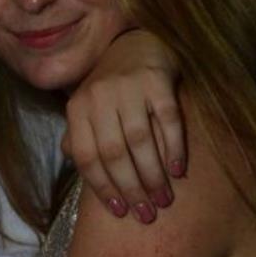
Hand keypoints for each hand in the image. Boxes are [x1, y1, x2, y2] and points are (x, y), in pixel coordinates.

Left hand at [63, 29, 185, 221]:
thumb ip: (80, 137)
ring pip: (139, 140)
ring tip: (164, 200)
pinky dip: (173, 148)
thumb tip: (78, 166)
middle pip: (113, 153)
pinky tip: (178, 171)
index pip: (86, 157)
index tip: (120, 211)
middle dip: (131, 188)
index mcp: (77, 108)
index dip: (102, 187)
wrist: (135, 42)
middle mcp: (99, 96)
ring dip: (153, 176)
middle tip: (147, 213)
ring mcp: (128, 86)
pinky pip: (167, 120)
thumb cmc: (111, 88)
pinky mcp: (157, 79)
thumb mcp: (88, 109)